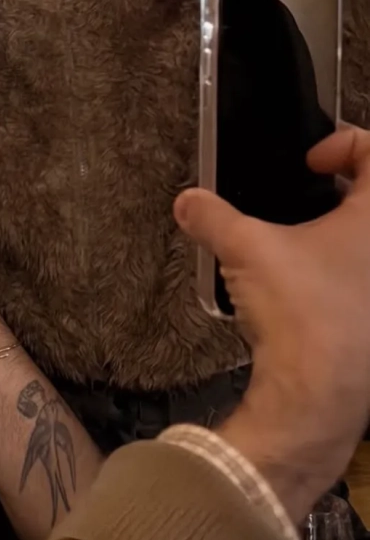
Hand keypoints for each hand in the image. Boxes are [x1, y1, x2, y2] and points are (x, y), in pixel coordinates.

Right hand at [174, 127, 369, 512]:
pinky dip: (339, 277)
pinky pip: (360, 283)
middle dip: (342, 194)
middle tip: (305, 201)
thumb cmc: (301, 309)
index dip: (343, 144)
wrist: (318, 395)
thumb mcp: (246, 249)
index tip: (308, 165)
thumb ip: (212, 217)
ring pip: (365, 246)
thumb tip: (187, 201)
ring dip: (340, 238)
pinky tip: (300, 292)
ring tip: (295, 247)